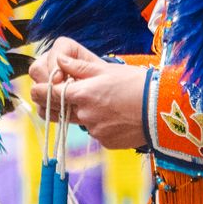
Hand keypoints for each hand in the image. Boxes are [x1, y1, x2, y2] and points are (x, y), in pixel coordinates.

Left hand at [30, 38, 148, 150]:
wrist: (161, 109)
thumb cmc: (136, 84)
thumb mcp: (107, 69)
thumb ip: (79, 68)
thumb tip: (58, 61)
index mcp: (81, 94)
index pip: (45, 94)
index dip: (41, 90)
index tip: (42, 86)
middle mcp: (83, 115)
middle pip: (57, 111)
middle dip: (60, 102)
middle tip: (72, 93)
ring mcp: (94, 131)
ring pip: (78, 121)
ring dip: (83, 112)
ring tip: (106, 102)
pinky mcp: (105, 142)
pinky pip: (95, 132)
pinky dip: (100, 124)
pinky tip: (116, 115)